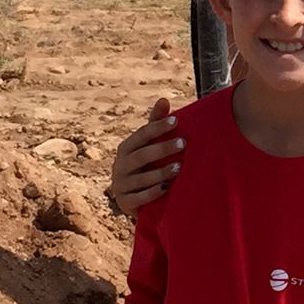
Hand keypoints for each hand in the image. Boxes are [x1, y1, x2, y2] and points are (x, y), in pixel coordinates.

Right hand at [109, 98, 185, 216]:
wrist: (136, 201)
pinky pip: (139, 198)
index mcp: (125, 149)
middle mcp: (120, 166)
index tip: (177, 121)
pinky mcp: (125, 203)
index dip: (157, 127)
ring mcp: (120, 186)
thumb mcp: (148, 146)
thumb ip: (155, 125)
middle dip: (162, 149)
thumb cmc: (146, 166)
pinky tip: (167, 188)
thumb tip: (164, 99)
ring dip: (160, 172)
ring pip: (140, 178)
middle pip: (141, 156)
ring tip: (180, 167)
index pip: (141, 135)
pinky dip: (152, 193)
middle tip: (183, 143)